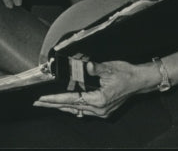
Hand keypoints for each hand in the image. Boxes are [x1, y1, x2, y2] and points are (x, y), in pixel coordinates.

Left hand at [33, 60, 158, 118]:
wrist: (141, 80)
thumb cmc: (127, 74)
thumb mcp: (110, 68)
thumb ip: (96, 68)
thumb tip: (86, 65)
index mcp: (99, 100)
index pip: (71, 100)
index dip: (55, 99)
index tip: (42, 99)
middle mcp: (99, 109)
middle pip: (71, 107)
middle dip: (53, 105)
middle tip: (37, 103)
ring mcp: (102, 112)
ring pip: (77, 110)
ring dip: (62, 107)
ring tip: (48, 104)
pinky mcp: (104, 110)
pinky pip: (85, 110)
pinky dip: (74, 107)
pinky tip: (67, 106)